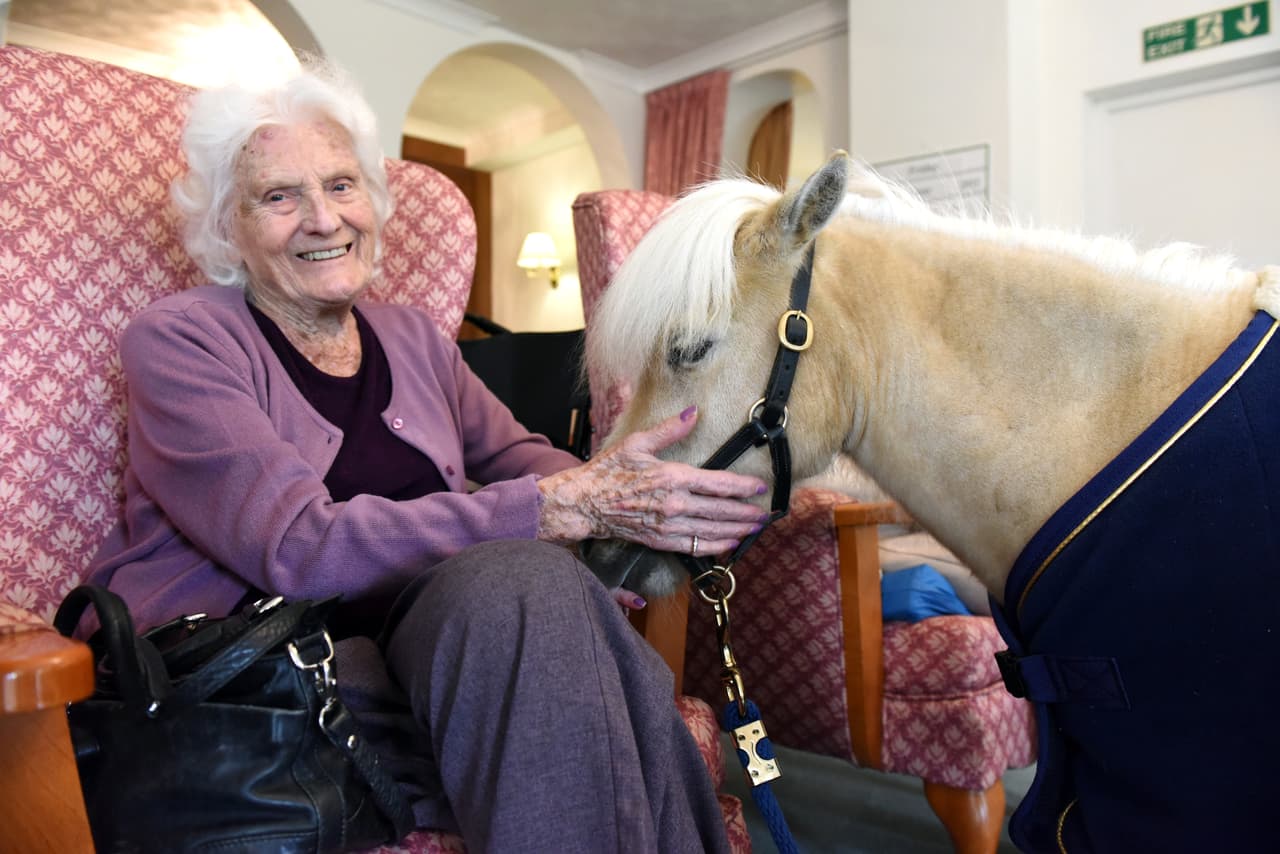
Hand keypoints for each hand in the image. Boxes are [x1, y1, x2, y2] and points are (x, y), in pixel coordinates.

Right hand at [537, 406, 768, 555]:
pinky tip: (729, 544)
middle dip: (746, 513)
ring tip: (754, 529)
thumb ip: (669, 429)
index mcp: (672, 477)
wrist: (585, 502)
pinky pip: (695, 547)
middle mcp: (674, 504)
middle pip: (721, 510)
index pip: (717, 483)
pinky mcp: (660, 541)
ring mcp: (668, 525)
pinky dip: (715, 546)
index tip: (760, 488)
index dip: (742, 486)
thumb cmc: (608, 471)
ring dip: (736, 530)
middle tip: (766, 515)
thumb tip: (693, 412)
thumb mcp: (637, 442)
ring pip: (712, 531)